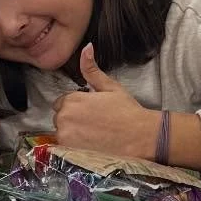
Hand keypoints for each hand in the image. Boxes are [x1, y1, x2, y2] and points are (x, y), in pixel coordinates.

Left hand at [52, 44, 160, 158]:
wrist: (140, 136)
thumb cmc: (127, 111)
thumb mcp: (110, 87)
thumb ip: (92, 69)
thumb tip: (86, 47)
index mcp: (72, 100)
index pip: (61, 102)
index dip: (75, 106)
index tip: (90, 111)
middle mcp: (64, 118)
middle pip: (60, 118)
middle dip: (72, 119)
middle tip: (94, 123)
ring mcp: (66, 137)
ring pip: (62, 133)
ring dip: (73, 133)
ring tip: (94, 135)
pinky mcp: (71, 152)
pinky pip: (65, 147)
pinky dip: (75, 146)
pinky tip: (91, 145)